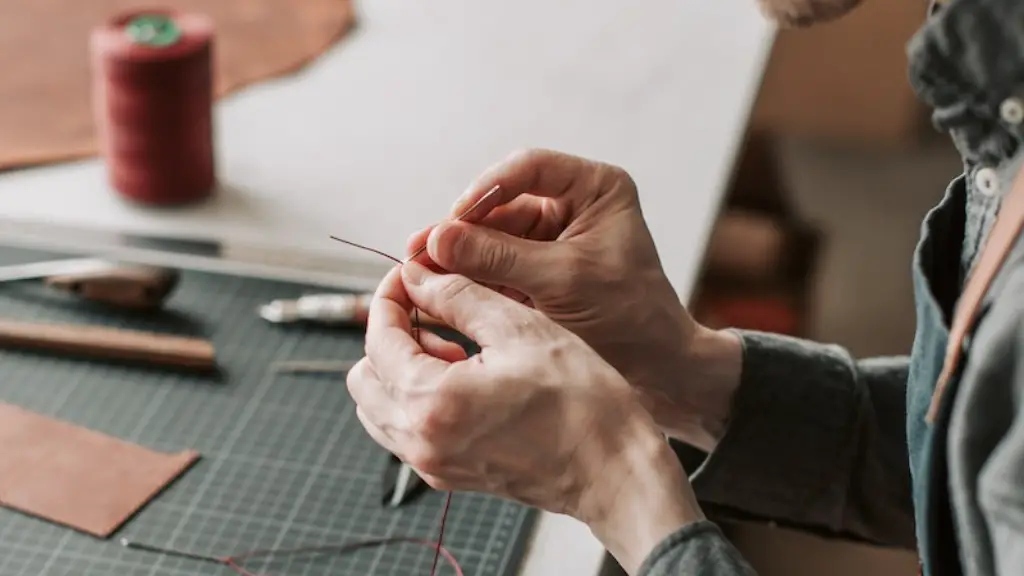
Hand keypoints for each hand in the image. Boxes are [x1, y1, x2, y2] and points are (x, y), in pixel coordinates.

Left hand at [348, 261, 702, 572]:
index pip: (378, 337)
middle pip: (366, 375)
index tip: (414, 274)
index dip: (390, 295)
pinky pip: (405, 429)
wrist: (615, 472)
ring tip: (453, 344)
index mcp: (431, 402)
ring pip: (380, 405)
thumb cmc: (582, 405)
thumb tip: (417, 276)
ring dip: (402, 367)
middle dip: (391, 333)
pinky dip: (417, 396)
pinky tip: (465, 375)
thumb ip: (458, 296)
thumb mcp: (521, 329)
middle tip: (433, 309)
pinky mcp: (450, 473)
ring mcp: (433, 463)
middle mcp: (421, 441)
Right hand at [406, 149, 740, 449]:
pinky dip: (471, 277)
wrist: (658, 372)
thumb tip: (438, 239)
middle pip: (503, 203)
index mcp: (596, 189)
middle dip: (462, 230)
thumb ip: (499, 257)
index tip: (452, 221)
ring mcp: (555, 239)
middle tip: (420, 249)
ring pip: (494, 236)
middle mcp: (574, 205)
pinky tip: (439, 288)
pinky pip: (497, 265)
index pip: (528, 169)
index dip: (485, 191)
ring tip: (420, 271)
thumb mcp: (562, 281)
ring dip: (460, 256)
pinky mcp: (541, 271)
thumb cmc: (630, 319)